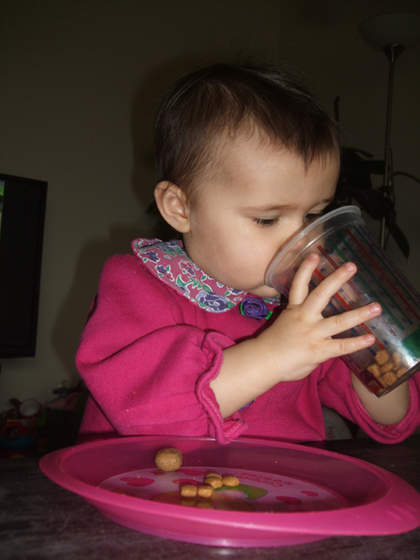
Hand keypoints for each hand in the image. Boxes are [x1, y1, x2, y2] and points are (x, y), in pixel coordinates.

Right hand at [257, 253, 381, 381]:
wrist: (263, 362)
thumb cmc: (272, 347)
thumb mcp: (285, 326)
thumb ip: (301, 323)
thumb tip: (315, 324)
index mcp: (294, 310)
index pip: (299, 285)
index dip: (306, 269)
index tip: (315, 255)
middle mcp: (304, 317)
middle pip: (321, 294)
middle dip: (337, 279)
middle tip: (351, 266)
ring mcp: (312, 333)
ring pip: (339, 321)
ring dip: (359, 314)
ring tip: (376, 307)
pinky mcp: (318, 350)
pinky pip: (341, 346)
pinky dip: (356, 343)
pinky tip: (370, 339)